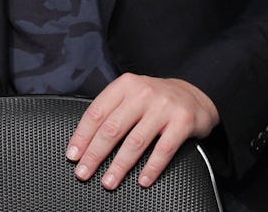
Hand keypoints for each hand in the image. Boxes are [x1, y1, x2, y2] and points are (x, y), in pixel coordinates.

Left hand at [66, 74, 219, 189]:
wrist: (194, 96)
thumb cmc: (154, 100)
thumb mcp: (131, 94)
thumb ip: (111, 110)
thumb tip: (85, 139)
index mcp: (124, 85)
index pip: (97, 112)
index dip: (82, 135)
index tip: (73, 154)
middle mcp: (142, 93)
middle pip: (112, 128)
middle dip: (95, 154)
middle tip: (84, 172)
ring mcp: (163, 107)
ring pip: (135, 141)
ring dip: (119, 165)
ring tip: (109, 181)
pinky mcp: (182, 121)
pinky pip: (164, 149)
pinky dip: (152, 167)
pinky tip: (142, 180)